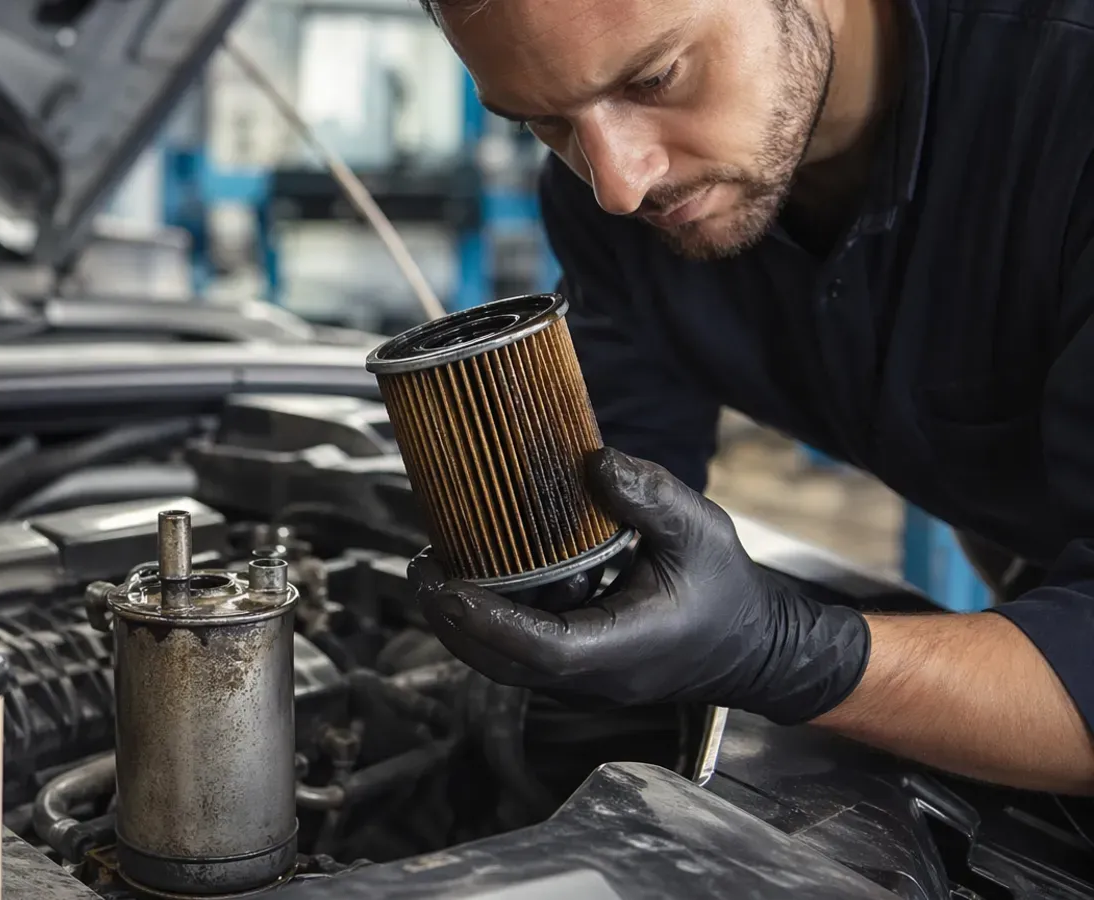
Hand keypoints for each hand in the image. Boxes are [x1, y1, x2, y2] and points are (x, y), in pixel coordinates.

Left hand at [411, 447, 871, 724]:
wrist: (755, 648)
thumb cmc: (729, 593)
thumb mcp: (701, 531)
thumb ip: (650, 498)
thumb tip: (596, 461)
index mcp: (620, 650)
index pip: (539, 650)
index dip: (486, 621)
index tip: (447, 586)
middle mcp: (593, 677)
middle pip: (502, 664)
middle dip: (453, 621)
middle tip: (420, 568)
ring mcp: (582, 681)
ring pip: (503, 664)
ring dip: (462, 624)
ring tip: (430, 571)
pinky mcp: (577, 671)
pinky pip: (519, 655)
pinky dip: (487, 624)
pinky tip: (470, 581)